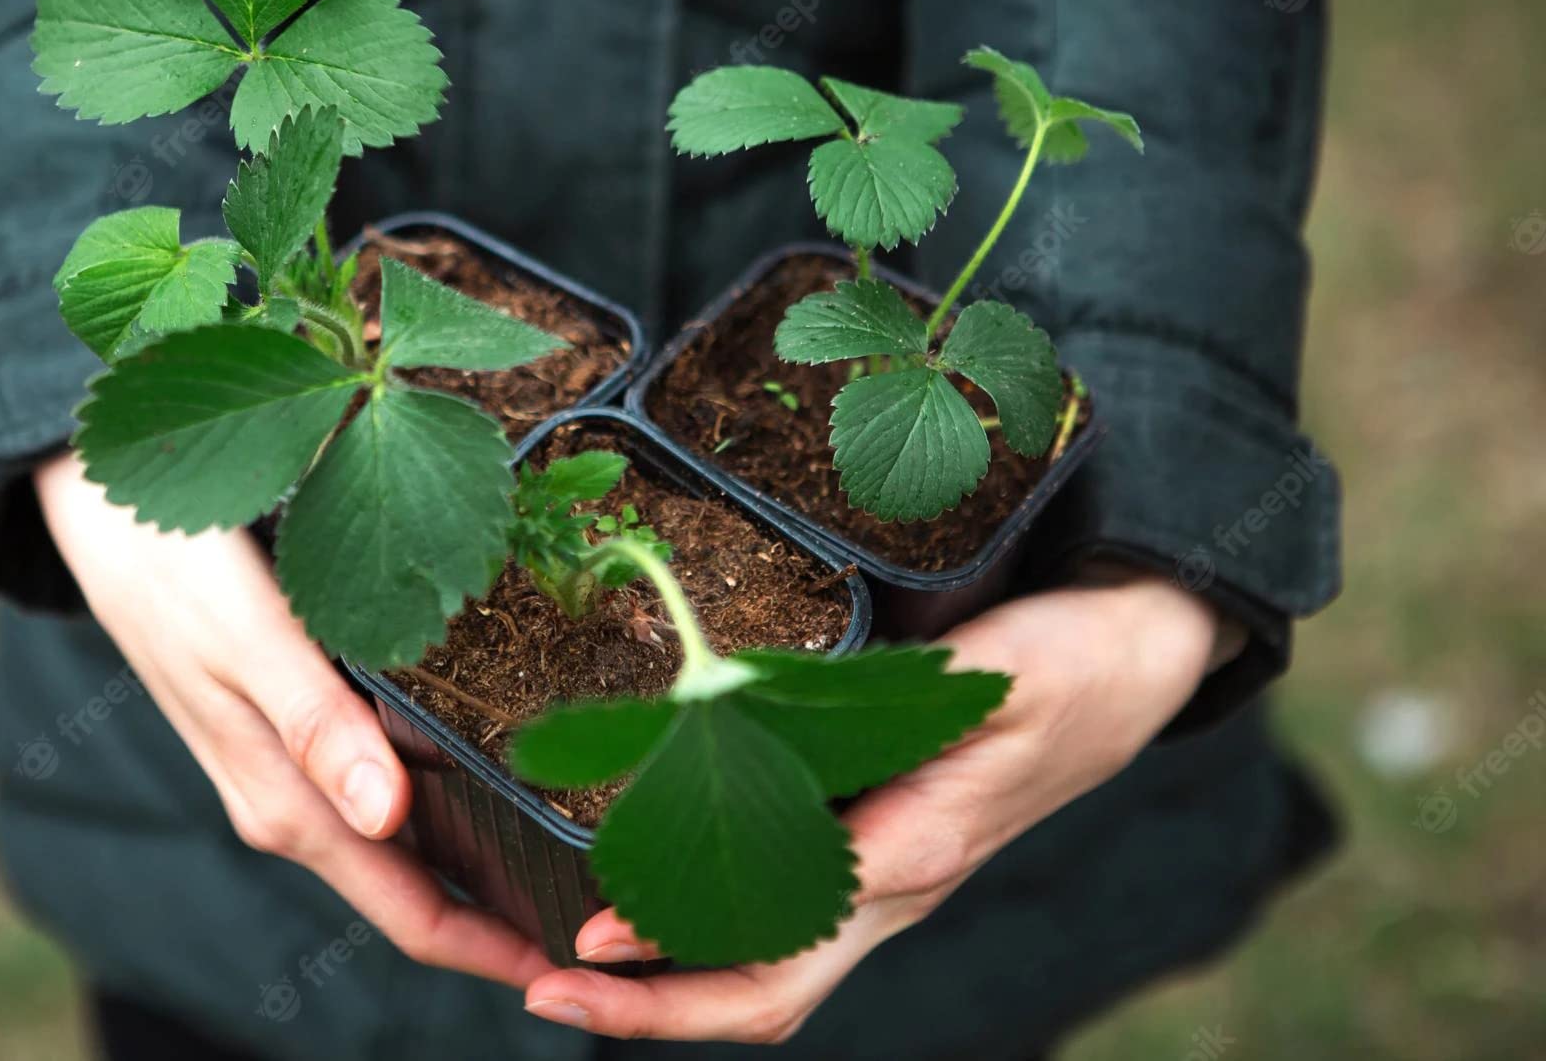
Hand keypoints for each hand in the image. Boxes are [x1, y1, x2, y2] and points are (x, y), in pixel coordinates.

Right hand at [34, 452, 554, 988]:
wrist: (99, 510)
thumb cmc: (174, 564)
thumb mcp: (247, 635)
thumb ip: (315, 726)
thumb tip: (386, 820)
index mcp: (286, 804)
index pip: (410, 913)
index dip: (494, 948)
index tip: (582, 962)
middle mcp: (291, 803)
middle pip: (417, 889)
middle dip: (506, 913)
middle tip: (609, 910)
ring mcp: (290, 769)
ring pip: (404, 842)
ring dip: (481, 862)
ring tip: (577, 851)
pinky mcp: (292, 728)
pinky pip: (381, 787)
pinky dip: (444, 799)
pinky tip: (497, 771)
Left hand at [521, 573, 1237, 1042]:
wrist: (1130, 667)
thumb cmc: (1065, 668)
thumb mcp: (993, 675)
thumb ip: (901, 706)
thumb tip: (753, 713)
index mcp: (915, 848)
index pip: (784, 928)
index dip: (685, 944)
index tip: (596, 935)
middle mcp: (893, 889)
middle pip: (766, 990)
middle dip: (654, 1009)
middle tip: (546, 987)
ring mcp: (885, 886)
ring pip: (770, 974)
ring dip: (670, 987)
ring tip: (565, 967)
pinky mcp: (878, 859)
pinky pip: (784, 929)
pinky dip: (707, 939)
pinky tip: (647, 912)